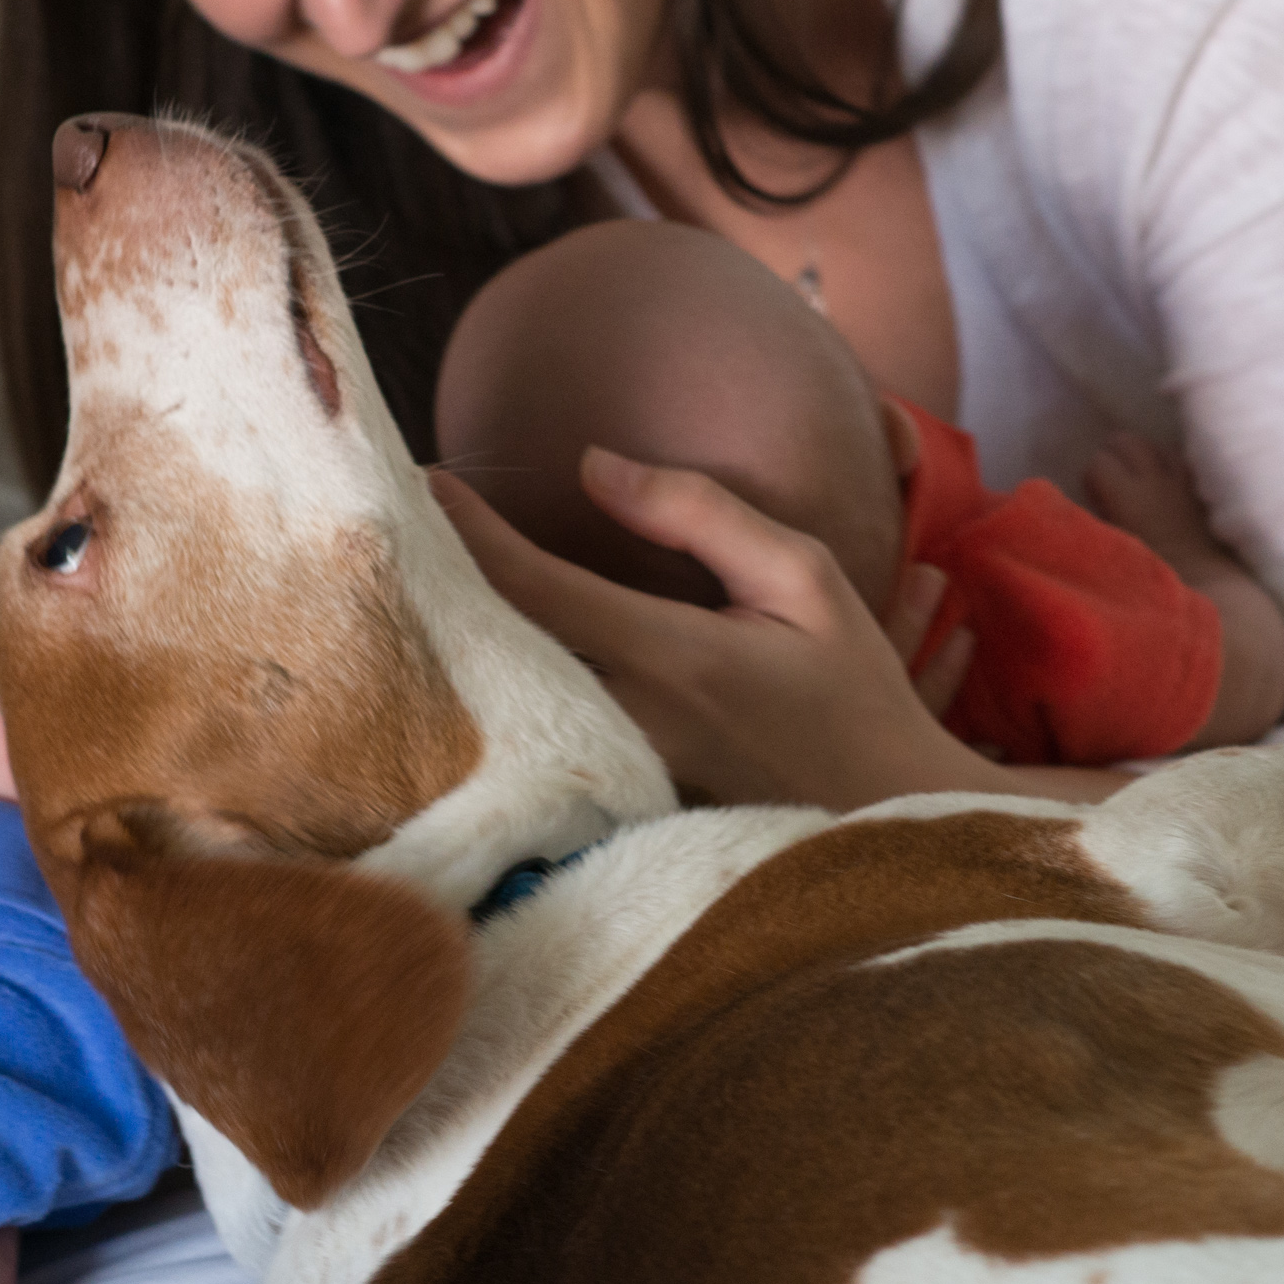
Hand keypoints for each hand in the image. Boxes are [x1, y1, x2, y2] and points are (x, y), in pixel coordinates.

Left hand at [434, 453, 993, 810]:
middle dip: (444, 587)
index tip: (423, 482)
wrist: (891, 817)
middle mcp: (627, 722)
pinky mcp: (614, 806)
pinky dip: (498, 694)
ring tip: (417, 583)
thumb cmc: (851, 693)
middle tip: (392, 529)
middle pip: (501, 649)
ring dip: (463, 642)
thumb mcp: (805, 579)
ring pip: (509, 701)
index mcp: (672, 658)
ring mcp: (614, 774)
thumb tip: (592, 466)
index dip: (470, 533)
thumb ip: (701, 515)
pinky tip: (471, 659)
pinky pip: (535, 740)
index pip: (538, 588)